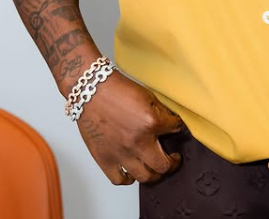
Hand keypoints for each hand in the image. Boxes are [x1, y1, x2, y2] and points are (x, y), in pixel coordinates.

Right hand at [76, 71, 184, 185]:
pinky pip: (119, 179)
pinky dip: (128, 179)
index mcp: (151, 122)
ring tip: (155, 168)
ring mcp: (121, 153)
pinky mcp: (104, 159)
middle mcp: (138, 142)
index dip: (177, 127)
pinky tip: (132, 174)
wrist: (91, 90)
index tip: (175, 129)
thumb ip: (160, 112)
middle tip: (174, 159)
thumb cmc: (116, 89)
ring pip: (145, 177)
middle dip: (172, 163)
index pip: (174, 129)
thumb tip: (170, 124)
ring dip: (154, 174)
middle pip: (163, 166)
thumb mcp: (147, 96)